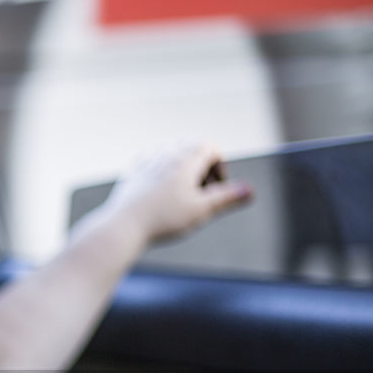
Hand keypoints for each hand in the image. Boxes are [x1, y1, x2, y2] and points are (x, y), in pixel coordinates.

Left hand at [102, 142, 252, 245]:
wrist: (123, 226)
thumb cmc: (162, 219)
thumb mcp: (201, 211)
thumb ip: (226, 198)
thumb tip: (249, 191)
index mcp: (185, 159)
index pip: (210, 146)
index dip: (219, 164)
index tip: (217, 186)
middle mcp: (165, 154)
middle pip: (191, 147)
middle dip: (201, 166)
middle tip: (199, 191)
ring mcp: (146, 160)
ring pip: (170, 152)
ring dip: (181, 167)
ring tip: (180, 192)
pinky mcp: (132, 171)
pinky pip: (151, 161)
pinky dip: (161, 171)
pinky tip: (158, 191)